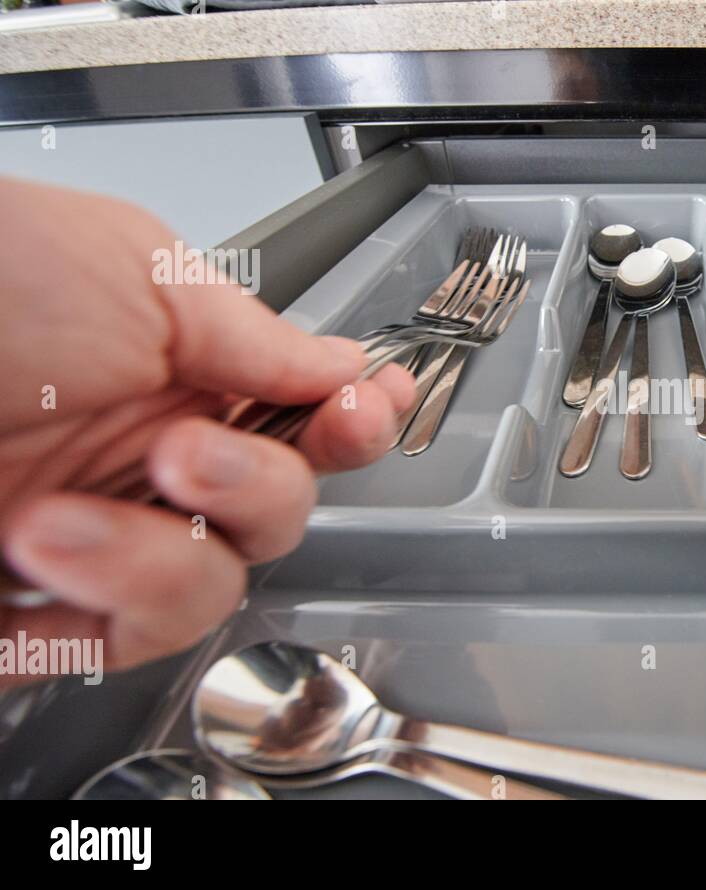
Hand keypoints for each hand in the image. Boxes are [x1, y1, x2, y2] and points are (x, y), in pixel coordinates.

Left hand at [0, 178, 414, 684]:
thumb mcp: (130, 268)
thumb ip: (250, 332)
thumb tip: (345, 367)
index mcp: (178, 373)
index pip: (306, 417)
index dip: (356, 422)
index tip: (364, 414)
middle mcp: (144, 457)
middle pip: (275, 516)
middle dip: (251, 491)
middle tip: (180, 458)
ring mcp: (90, 534)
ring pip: (204, 590)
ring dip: (152, 563)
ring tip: (55, 521)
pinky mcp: (27, 604)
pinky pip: (106, 646)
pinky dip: (83, 619)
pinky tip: (34, 568)